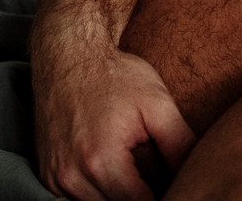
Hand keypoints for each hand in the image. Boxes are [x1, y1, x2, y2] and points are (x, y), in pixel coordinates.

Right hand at [33, 30, 195, 200]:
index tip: (172, 186)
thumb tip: (194, 173)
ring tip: (134, 173)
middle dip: (139, 197)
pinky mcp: (47, 175)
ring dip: (116, 197)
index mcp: (102, 161)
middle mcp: (72, 176)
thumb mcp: (156, 102)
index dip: (161, 198)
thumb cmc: (115, 76)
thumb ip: (178, 142)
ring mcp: (55, 178)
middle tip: (154, 177)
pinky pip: (76, 199)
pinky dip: (95, 192)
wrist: (68, 55)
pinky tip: (111, 171)